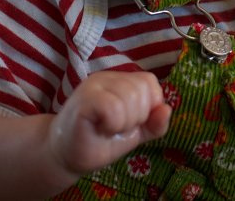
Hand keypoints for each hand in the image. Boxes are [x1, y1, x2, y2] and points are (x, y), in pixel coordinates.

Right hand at [49, 70, 171, 174]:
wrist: (67, 157)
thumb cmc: (101, 141)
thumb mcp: (136, 133)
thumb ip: (155, 123)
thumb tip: (167, 109)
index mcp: (121, 81)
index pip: (150, 82)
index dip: (149, 106)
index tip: (132, 122)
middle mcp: (107, 77)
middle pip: (142, 89)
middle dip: (136, 117)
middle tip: (116, 128)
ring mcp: (93, 86)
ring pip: (129, 97)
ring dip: (124, 122)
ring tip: (107, 129)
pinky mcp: (84, 101)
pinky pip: (112, 107)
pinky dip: (113, 124)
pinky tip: (101, 129)